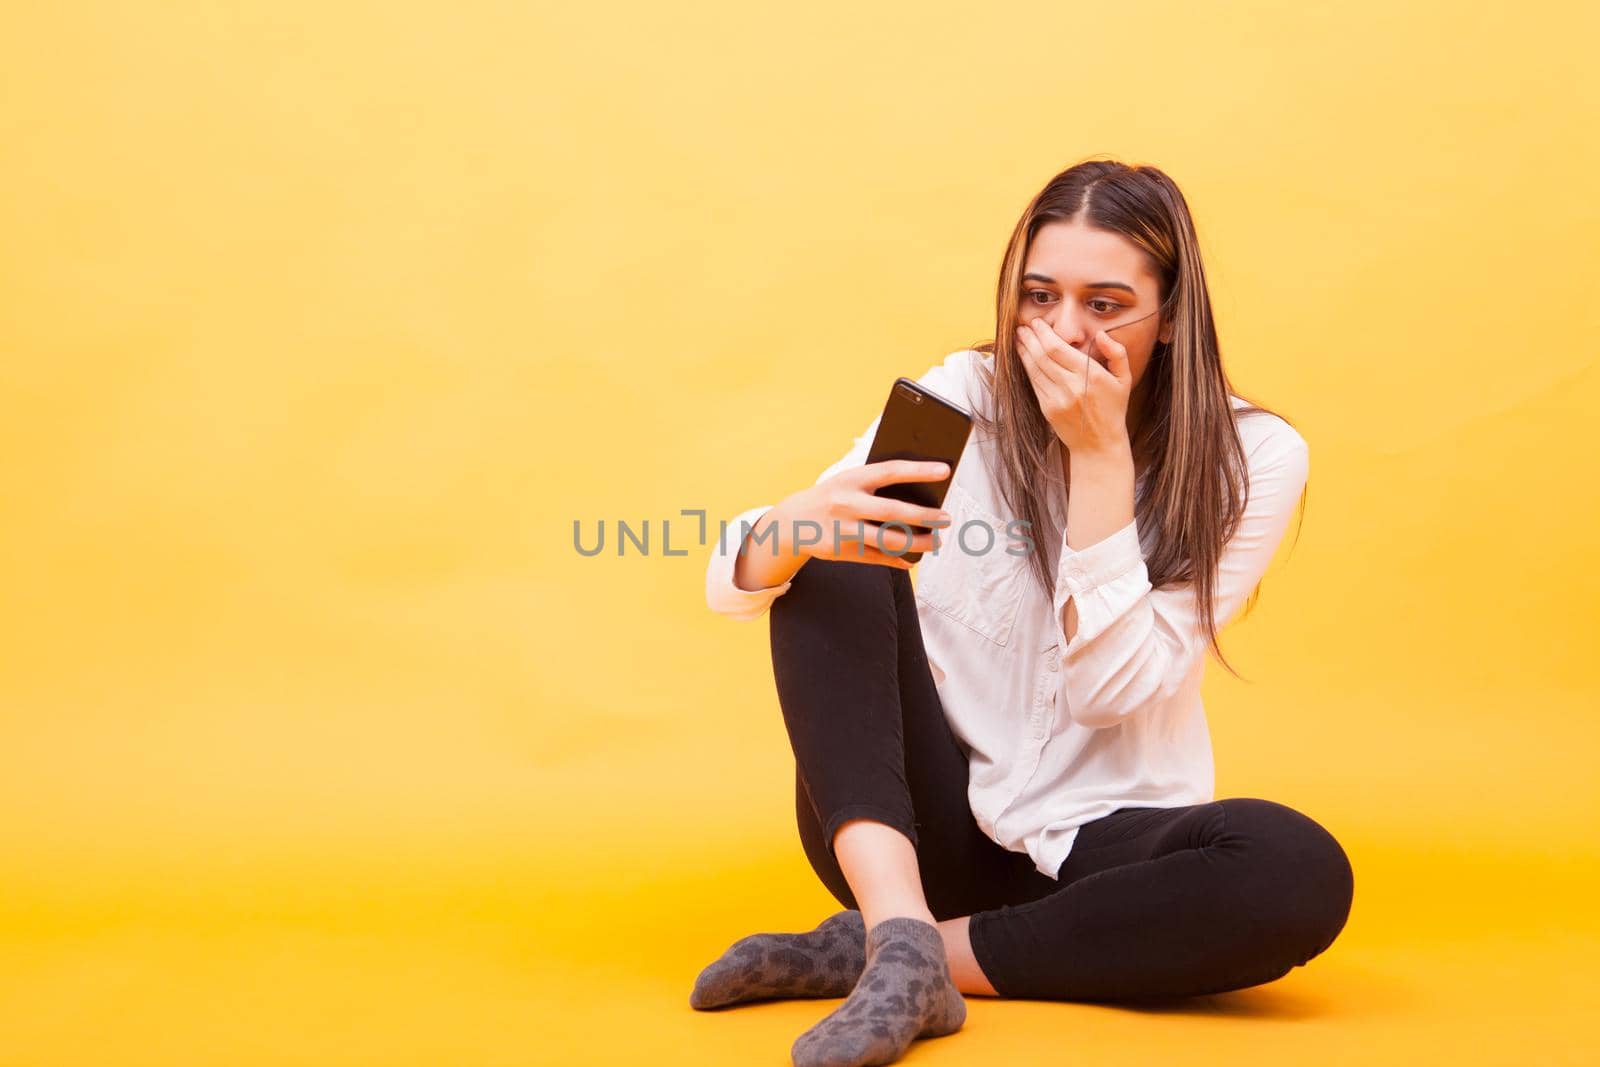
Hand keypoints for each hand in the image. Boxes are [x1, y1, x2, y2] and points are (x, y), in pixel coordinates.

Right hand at [780, 459, 952, 567]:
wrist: (792, 521)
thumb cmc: (832, 496)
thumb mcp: (849, 482)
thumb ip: (877, 485)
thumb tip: (918, 496)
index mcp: (852, 479)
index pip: (891, 471)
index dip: (919, 470)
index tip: (945, 470)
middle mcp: (847, 503)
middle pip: (894, 511)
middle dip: (924, 516)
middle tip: (946, 519)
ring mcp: (844, 529)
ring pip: (888, 540)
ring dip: (916, 543)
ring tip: (935, 542)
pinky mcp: (842, 551)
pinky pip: (876, 558)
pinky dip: (896, 560)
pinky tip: (910, 560)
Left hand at [1014, 317, 1132, 455]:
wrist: (1099, 445)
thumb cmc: (1113, 409)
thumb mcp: (1124, 380)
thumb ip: (1117, 354)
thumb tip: (1101, 334)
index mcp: (1091, 377)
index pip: (1059, 348)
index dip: (1044, 333)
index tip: (1038, 323)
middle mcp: (1072, 387)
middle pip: (1043, 356)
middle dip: (1030, 338)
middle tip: (1023, 326)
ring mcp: (1057, 399)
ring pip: (1035, 369)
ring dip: (1024, 351)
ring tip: (1019, 338)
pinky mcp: (1047, 409)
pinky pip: (1034, 383)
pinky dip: (1027, 367)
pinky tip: (1024, 357)